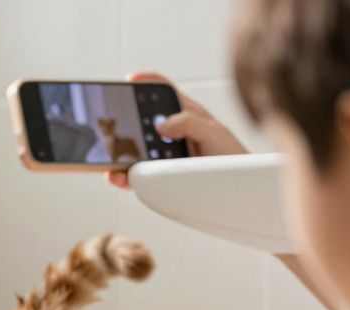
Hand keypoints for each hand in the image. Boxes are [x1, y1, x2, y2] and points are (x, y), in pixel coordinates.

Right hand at [106, 71, 248, 188]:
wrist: (239, 190)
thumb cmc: (232, 157)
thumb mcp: (214, 132)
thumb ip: (189, 123)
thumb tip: (160, 124)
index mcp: (186, 114)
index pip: (164, 92)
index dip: (147, 82)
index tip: (132, 79)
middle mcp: (171, 133)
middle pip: (142, 121)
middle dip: (124, 121)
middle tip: (111, 124)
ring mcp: (164, 155)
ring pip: (135, 149)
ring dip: (119, 153)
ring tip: (110, 158)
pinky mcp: (159, 176)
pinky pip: (137, 174)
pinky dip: (123, 175)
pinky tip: (117, 176)